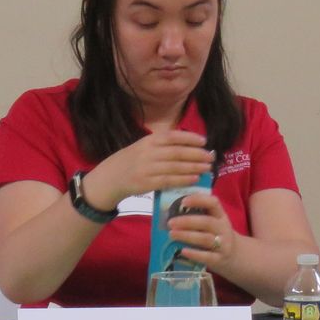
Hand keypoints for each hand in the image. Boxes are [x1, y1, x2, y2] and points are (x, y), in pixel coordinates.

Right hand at [85, 129, 214, 210]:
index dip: (190, 138)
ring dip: (194, 167)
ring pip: (175, 167)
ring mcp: (146, 168)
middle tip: (211, 157)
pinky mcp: (145, 183)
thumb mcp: (143, 147)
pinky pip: (168, 180)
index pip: (172, 136)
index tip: (204, 141)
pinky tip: (194, 179)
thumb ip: (162, 146)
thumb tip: (189, 146)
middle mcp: (147, 153)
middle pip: (177, 152)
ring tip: (207, 168)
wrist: (109, 178)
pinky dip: (183, 179)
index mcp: (148, 141)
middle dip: (197, 154)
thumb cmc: (131, 162)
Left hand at [170, 192, 236, 270]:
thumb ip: (198, 216)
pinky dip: (194, 254)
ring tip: (172, 235)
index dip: (199, 200)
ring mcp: (223, 244)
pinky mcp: (219, 259)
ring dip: (187, 236)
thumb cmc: (217, 235)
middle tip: (170, 223)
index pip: (213, 203)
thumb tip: (171, 210)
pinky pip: (207, 257)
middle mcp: (223, 228)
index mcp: (220, 216)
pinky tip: (182, 251)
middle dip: (187, 221)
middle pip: (207, 222)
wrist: (236, 255)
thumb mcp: (214, 223)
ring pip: (205, 239)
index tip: (183, 201)